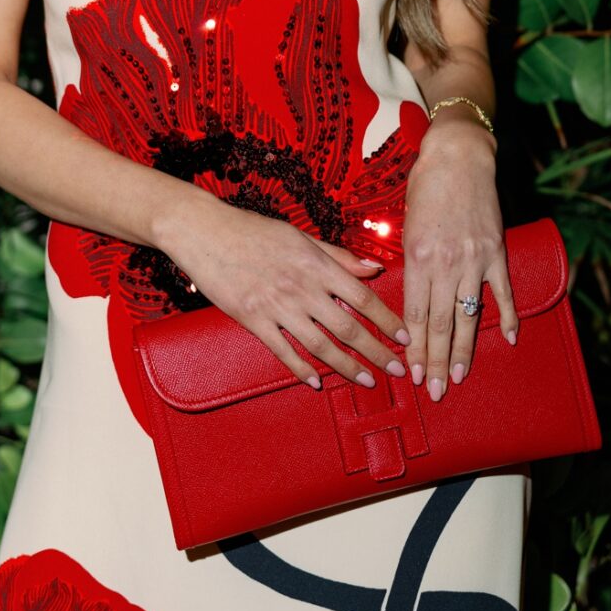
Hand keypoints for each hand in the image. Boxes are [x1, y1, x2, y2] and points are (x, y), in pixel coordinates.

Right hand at [158, 196, 409, 390]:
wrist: (205, 231)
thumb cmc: (254, 230)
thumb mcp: (300, 236)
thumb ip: (338, 255)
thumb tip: (373, 268)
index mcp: (315, 263)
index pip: (362, 297)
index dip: (387, 320)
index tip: (405, 337)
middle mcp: (300, 287)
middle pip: (347, 327)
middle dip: (377, 351)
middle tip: (397, 370)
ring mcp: (276, 306)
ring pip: (320, 345)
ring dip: (347, 367)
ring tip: (367, 380)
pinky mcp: (252, 319)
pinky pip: (283, 351)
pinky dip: (301, 368)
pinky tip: (316, 381)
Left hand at [400, 120, 516, 403]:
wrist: (458, 156)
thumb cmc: (426, 187)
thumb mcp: (406, 226)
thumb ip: (409, 265)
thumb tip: (410, 303)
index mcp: (417, 257)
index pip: (415, 315)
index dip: (415, 348)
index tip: (414, 374)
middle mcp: (445, 263)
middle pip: (441, 323)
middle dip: (437, 361)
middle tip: (436, 390)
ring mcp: (474, 259)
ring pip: (469, 316)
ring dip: (465, 351)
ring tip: (461, 377)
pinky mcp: (497, 251)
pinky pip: (503, 292)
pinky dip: (508, 316)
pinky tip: (511, 339)